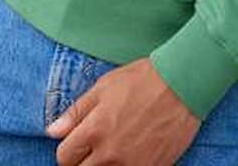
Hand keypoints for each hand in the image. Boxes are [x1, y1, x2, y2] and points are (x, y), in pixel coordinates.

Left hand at [45, 57, 200, 165]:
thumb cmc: (143, 80)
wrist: (184, 85)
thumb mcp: (104, 87)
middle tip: (96, 147)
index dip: (69, 149)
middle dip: (83, 161)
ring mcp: (131, 165)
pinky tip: (134, 151)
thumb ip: (76, 112)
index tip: (78, 142)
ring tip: (116, 149)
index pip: (63, 158)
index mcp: (93, 132)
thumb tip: (53, 132)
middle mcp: (109, 154)